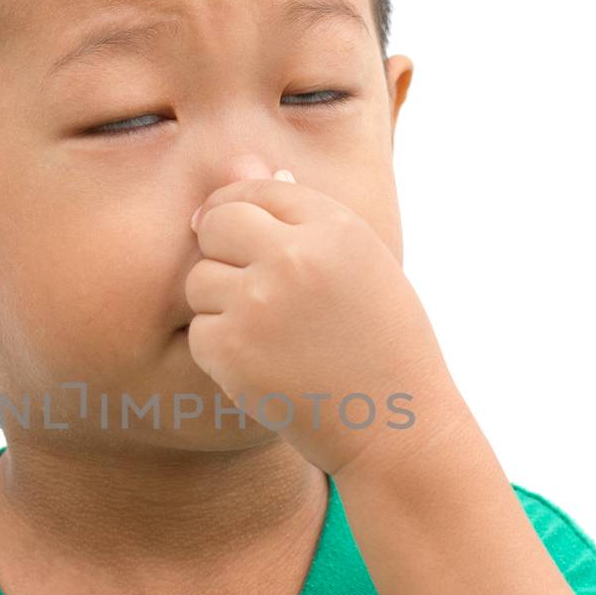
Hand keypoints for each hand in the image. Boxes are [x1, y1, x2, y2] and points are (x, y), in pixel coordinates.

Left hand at [184, 167, 455, 476]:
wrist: (396, 426)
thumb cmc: (385, 344)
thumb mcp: (364, 265)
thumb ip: (309, 219)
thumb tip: (255, 168)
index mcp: (335, 228)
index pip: (260, 189)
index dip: (241, 208)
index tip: (237, 235)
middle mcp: (294, 257)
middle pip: (216, 223)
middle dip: (219, 249)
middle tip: (245, 285)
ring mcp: (259, 303)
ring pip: (199, 280)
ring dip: (220, 305)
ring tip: (268, 335)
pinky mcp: (233, 350)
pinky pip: (199, 331)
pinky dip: (220, 351)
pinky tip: (262, 367)